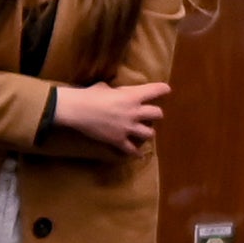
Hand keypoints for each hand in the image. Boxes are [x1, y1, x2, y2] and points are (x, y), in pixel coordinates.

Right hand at [56, 79, 171, 160]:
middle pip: (157, 113)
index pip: (156, 90)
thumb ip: (116, 92)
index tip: (166, 90)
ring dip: (148, 132)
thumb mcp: (106, 87)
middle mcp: (134, 112)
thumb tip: (115, 93)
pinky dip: (135, 153)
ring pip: (149, 133)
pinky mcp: (118, 140)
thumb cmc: (90, 95)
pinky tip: (138, 155)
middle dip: (156, 113)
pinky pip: (131, 150)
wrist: (77, 110)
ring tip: (144, 131)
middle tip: (151, 114)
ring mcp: (127, 128)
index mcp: (133, 96)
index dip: (163, 90)